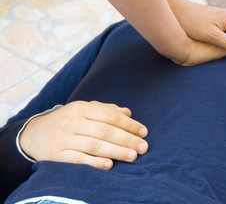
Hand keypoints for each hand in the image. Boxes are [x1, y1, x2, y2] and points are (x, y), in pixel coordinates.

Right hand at [19, 101, 148, 169]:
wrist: (33, 134)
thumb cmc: (66, 121)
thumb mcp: (83, 110)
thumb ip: (105, 110)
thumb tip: (128, 112)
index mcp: (80, 108)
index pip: (109, 115)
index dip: (128, 124)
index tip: (143, 132)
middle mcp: (72, 122)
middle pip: (104, 131)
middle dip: (126, 139)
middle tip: (143, 147)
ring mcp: (64, 139)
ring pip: (94, 145)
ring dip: (116, 151)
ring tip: (132, 156)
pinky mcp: (57, 155)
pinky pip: (78, 159)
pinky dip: (95, 162)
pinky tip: (110, 165)